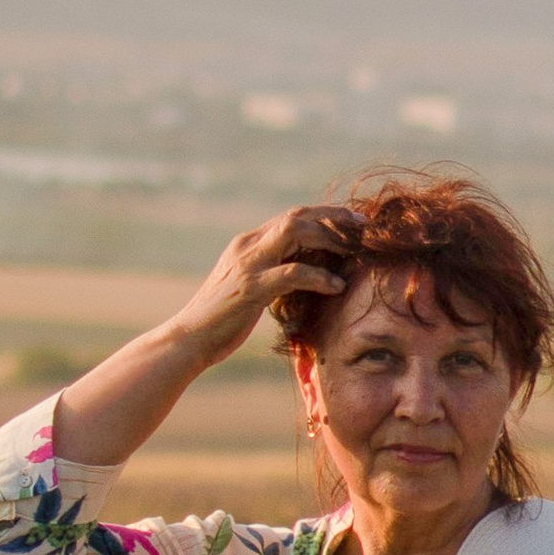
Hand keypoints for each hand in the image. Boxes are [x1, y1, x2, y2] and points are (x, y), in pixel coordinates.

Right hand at [169, 205, 360, 369]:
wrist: (189, 339)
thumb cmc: (224, 318)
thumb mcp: (253, 288)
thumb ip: (275, 273)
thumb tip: (309, 272)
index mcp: (249, 243)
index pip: (292, 217)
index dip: (325, 216)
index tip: (353, 223)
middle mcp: (248, 245)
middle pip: (297, 215)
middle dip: (334, 217)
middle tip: (364, 226)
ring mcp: (248, 264)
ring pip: (295, 232)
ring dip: (330, 238)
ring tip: (356, 250)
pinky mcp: (250, 287)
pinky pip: (292, 273)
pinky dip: (318, 276)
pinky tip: (337, 287)